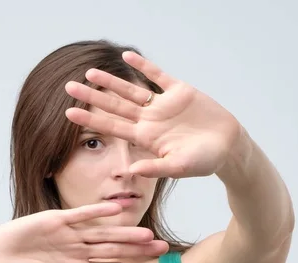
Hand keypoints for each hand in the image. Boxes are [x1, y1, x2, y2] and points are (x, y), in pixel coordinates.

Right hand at [0, 202, 168, 262]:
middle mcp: (79, 251)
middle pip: (114, 250)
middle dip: (138, 251)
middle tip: (164, 248)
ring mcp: (70, 235)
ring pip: (103, 234)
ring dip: (125, 233)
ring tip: (147, 234)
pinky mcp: (57, 220)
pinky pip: (82, 215)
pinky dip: (98, 212)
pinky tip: (118, 210)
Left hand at [64, 51, 243, 178]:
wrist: (229, 146)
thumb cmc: (205, 161)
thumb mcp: (179, 167)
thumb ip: (156, 167)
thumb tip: (131, 170)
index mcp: (146, 138)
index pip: (112, 127)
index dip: (91, 120)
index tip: (69, 114)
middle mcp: (150, 120)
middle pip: (115, 106)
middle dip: (92, 97)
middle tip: (68, 87)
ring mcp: (163, 105)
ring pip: (131, 90)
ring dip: (111, 81)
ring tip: (90, 71)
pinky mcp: (180, 92)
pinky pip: (158, 76)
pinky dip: (143, 66)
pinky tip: (126, 57)